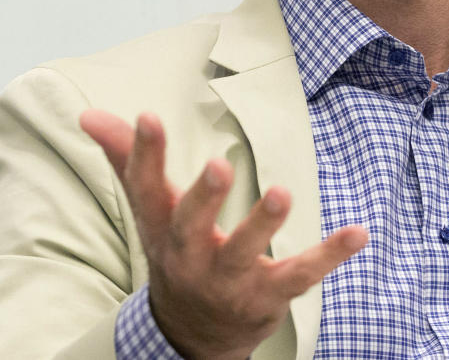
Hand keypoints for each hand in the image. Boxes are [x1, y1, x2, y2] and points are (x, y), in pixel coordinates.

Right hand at [80, 110, 367, 359]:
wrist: (192, 335)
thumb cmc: (175, 252)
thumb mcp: (149, 210)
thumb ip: (127, 159)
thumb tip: (89, 114)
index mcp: (162, 229)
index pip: (147, 189)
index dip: (145, 154)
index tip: (148, 116)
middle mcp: (191, 256)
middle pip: (192, 227)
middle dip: (204, 198)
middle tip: (219, 165)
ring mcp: (231, 279)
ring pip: (244, 253)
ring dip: (263, 224)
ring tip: (283, 193)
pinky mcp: (269, 295)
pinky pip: (301, 275)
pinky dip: (330, 255)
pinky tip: (359, 233)